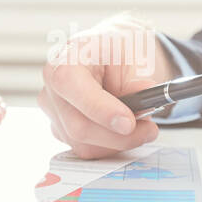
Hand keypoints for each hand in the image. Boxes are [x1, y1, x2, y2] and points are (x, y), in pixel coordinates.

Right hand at [37, 15, 170, 158]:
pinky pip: (86, 149)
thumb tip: (142, 103)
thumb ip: (136, 81)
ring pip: (84, 144)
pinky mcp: (60, 130)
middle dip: (119, 135)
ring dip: (119, 142)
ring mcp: (53, 112)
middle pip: (79, 125)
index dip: (99, 108)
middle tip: (149, 129)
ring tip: (141, 126)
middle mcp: (52, 87)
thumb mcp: (133, 56)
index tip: (129, 122)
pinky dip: (111, 146)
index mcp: (65, 58)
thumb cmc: (118, 52)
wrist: (110, 57)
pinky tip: (122, 131)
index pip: (71, 84)